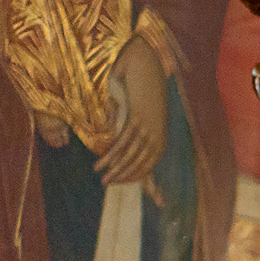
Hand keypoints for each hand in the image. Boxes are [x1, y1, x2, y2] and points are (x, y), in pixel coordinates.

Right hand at [94, 35, 169, 184]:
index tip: (157, 199)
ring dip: (116, 169)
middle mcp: (156, 133)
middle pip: (142, 164)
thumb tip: (113, 127)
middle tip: (109, 185)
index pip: (153, 162)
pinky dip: (112, 155)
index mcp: (157, 132)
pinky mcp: (137, 119)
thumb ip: (125, 118)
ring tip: (102, 178)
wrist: (144, 61)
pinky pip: (123, 142)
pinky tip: (102, 163)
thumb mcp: (134, 106)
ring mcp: (147, 127)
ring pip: (131, 156)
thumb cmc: (139, 82)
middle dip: (125, 177)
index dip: (150, 180)